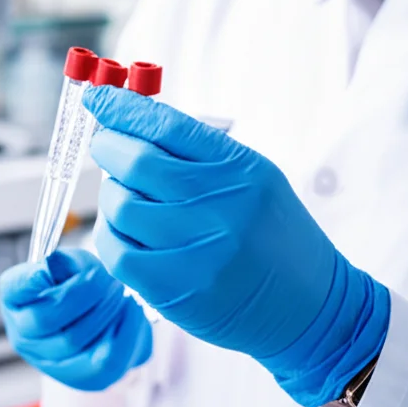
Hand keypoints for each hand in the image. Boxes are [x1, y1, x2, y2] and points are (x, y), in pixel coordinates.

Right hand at [0, 249, 152, 390]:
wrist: (108, 319)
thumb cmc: (84, 286)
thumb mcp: (73, 264)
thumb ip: (63, 264)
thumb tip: (54, 266)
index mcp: (15, 299)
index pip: (14, 290)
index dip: (29, 281)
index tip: (50, 267)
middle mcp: (23, 335)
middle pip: (45, 318)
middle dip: (85, 293)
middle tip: (108, 280)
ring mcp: (49, 363)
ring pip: (74, 341)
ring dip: (105, 311)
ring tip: (121, 295)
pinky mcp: (83, 380)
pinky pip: (104, 363)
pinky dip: (125, 334)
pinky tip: (133, 313)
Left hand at [83, 86, 389, 406]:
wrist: (308, 307)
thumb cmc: (274, 240)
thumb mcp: (254, 181)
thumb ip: (200, 154)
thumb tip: (132, 124)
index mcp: (240, 170)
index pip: (168, 127)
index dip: (124, 110)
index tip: (99, 99)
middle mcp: (220, 206)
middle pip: (136, 163)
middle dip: (109, 149)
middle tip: (106, 148)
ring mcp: (195, 249)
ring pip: (120, 206)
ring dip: (112, 198)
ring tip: (127, 200)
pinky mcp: (174, 288)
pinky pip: (116, 252)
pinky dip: (110, 237)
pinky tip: (124, 235)